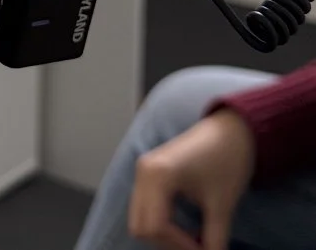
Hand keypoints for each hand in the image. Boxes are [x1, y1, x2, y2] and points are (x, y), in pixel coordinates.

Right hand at [128, 109, 254, 249]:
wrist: (230, 130)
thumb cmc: (226, 161)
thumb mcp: (222, 206)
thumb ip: (215, 239)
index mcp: (158, 175)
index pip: (155, 226)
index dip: (180, 246)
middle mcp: (143, 172)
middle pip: (140, 226)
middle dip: (167, 243)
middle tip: (197, 246)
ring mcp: (142, 170)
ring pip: (138, 218)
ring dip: (162, 234)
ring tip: (192, 238)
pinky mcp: (147, 172)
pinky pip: (143, 207)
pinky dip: (160, 222)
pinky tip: (183, 226)